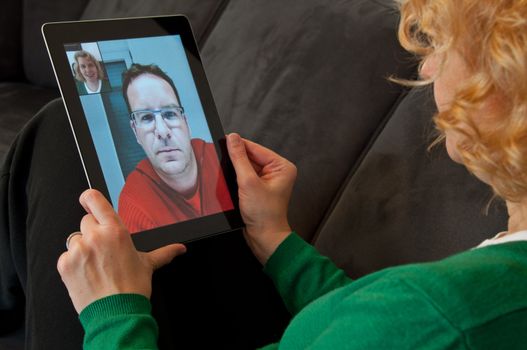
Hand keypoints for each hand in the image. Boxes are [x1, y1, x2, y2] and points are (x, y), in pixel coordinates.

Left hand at [57, 189, 185, 313]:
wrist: (116, 313)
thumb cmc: (132, 289)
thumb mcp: (148, 265)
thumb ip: (164, 252)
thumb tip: (180, 249)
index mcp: (115, 231)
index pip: (94, 200)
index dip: (89, 198)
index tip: (88, 201)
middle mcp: (95, 236)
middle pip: (86, 221)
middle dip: (93, 232)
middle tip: (103, 250)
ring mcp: (78, 250)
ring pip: (75, 239)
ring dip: (82, 248)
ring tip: (95, 265)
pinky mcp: (65, 265)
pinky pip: (65, 256)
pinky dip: (73, 264)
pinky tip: (86, 273)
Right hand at [227, 133, 296, 263]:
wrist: (264, 237)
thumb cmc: (265, 215)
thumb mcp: (248, 182)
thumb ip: (239, 158)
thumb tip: (233, 139)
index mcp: (282, 166)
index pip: (256, 148)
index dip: (239, 145)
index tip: (225, 139)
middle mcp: (277, 172)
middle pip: (251, 157)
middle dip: (237, 160)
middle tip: (222, 159)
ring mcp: (268, 181)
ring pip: (246, 167)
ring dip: (236, 170)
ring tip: (229, 175)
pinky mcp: (258, 189)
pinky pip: (244, 177)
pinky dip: (236, 179)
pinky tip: (231, 183)